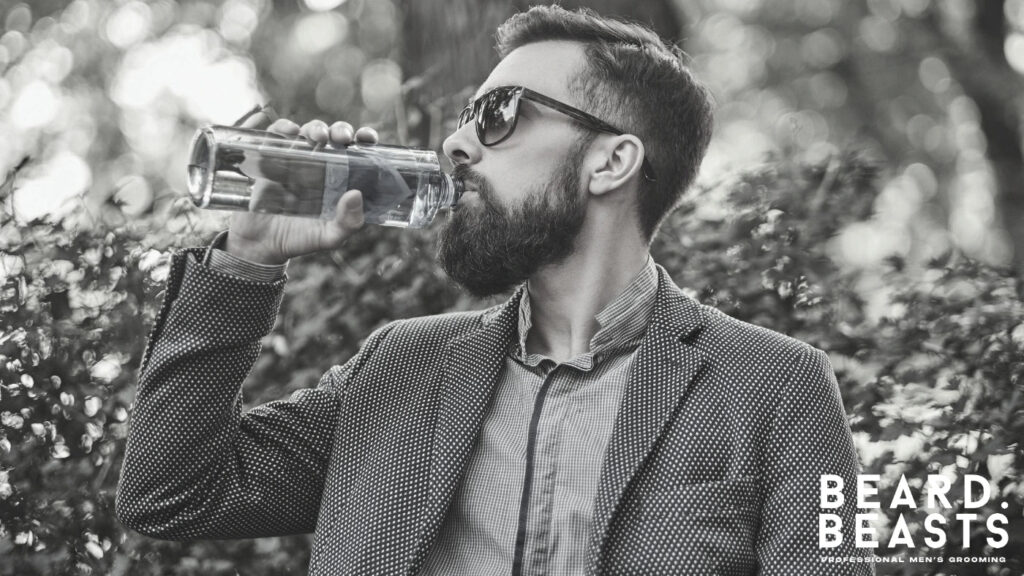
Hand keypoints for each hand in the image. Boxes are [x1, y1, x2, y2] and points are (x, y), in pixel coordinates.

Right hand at [224, 111, 379, 264]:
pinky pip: (277, 135)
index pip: (358, 153)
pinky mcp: (270, 158)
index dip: (365, 140)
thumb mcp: (329, 237)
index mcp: (340, 179)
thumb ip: (348, 222)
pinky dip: (283, 128)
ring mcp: (296, 159)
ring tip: (319, 138)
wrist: (261, 244)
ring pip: (309, 131)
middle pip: (335, 136)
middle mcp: (321, 165)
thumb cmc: (300, 239)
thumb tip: (356, 194)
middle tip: (341, 138)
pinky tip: (291, 132)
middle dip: (341, 130)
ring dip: (316, 128)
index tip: (368, 139)